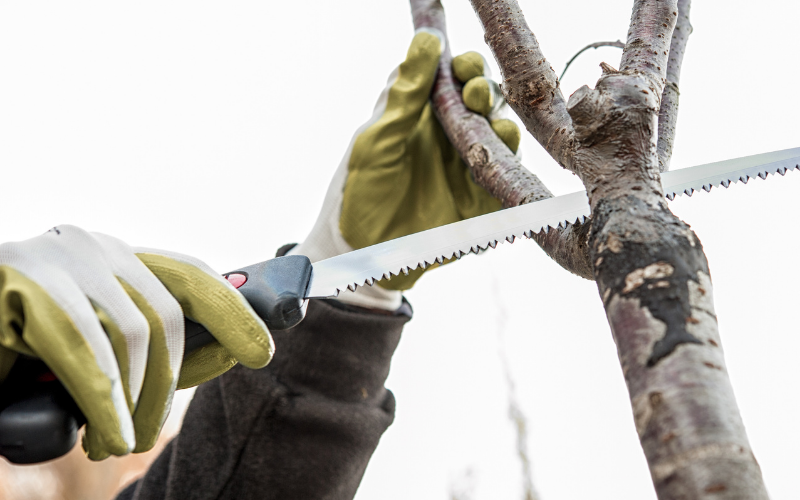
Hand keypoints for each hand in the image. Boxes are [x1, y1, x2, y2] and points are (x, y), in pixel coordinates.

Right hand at [0, 225, 272, 458]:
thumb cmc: (20, 351)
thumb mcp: (100, 350)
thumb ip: (156, 349)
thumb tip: (227, 354)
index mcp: (117, 259)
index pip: (191, 276)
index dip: (232, 312)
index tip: (262, 349)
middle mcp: (94, 248)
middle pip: (167, 314)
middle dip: (168, 386)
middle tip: (145, 434)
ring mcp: (57, 258)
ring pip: (131, 334)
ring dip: (132, 404)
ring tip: (113, 441)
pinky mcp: (20, 279)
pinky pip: (85, 350)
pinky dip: (105, 401)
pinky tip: (106, 434)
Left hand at [293, 30, 519, 304]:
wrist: (363, 252)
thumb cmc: (359, 190)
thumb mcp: (376, 139)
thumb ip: (403, 94)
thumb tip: (426, 39)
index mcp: (420, 114)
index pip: (450, 76)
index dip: (462, 66)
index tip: (462, 65)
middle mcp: (448, 134)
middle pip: (481, 100)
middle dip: (484, 90)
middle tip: (474, 94)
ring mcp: (466, 165)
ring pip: (499, 133)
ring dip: (501, 124)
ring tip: (494, 126)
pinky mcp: (480, 198)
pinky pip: (504, 177)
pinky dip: (509, 165)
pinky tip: (502, 157)